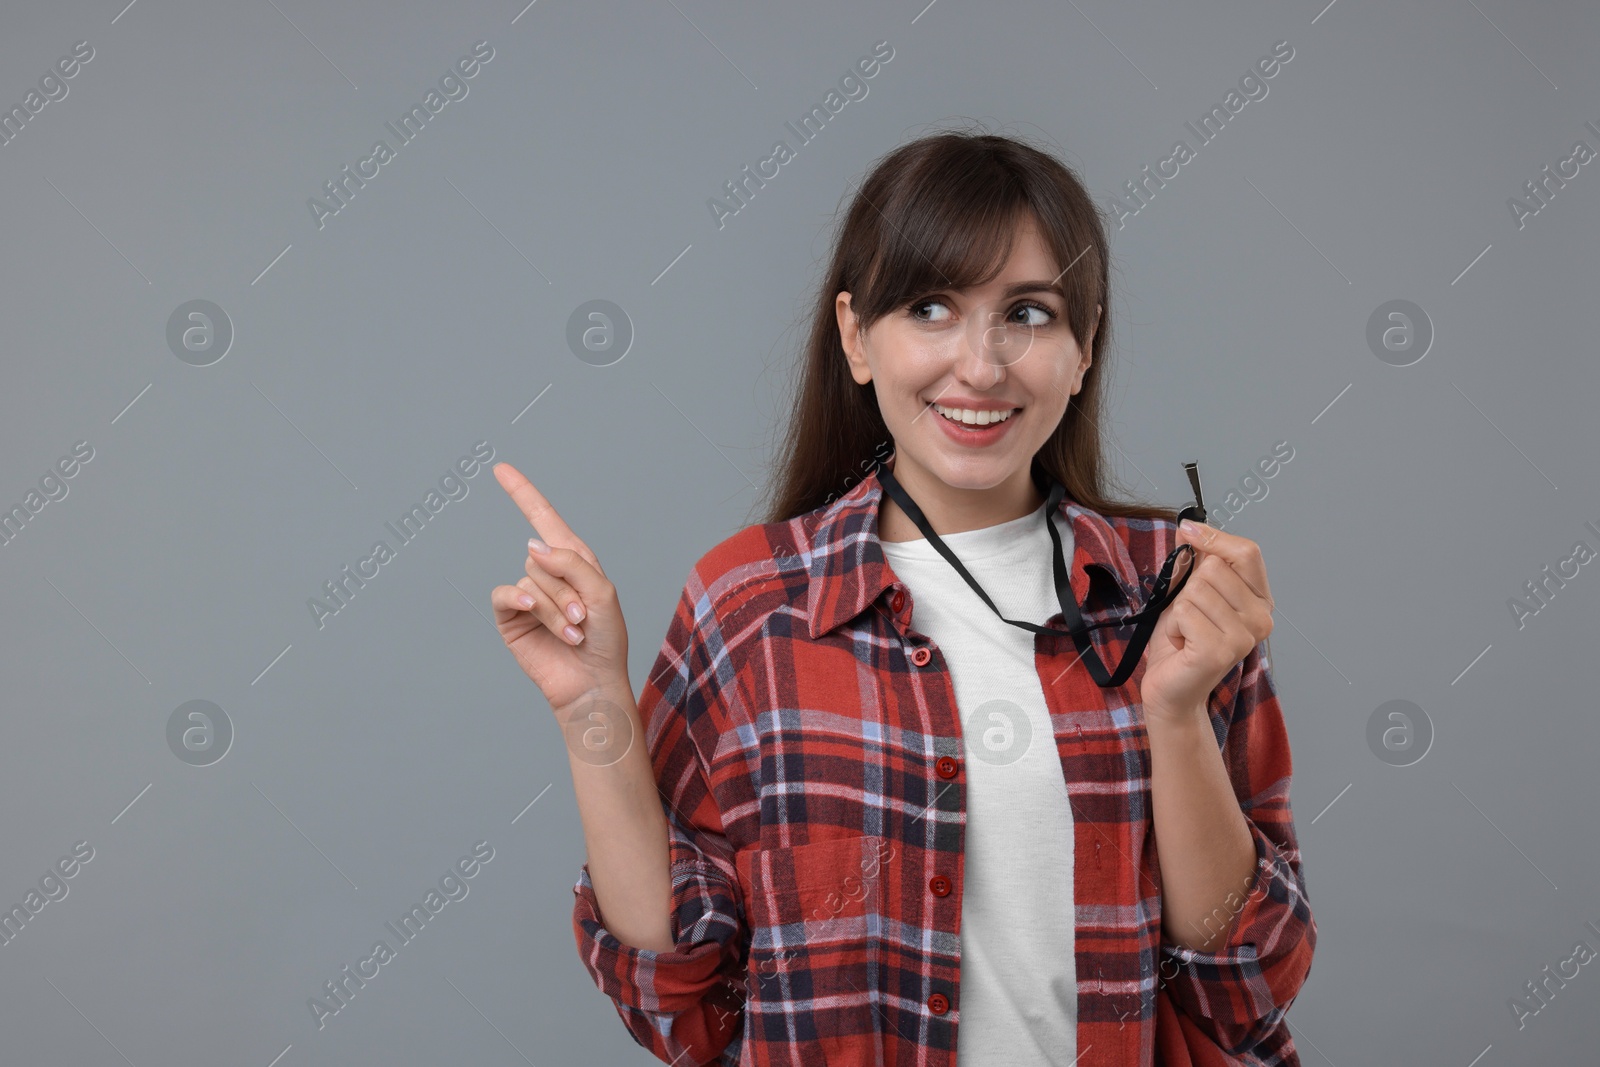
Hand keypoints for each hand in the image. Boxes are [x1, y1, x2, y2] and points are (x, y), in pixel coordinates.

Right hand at [489, 462, 629, 711]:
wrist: (592, 683)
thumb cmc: (606, 640)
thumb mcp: (601, 593)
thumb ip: (570, 562)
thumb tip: (530, 546)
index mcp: (574, 560)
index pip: (544, 519)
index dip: (523, 493)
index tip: (501, 468)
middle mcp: (549, 574)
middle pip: (542, 557)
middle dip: (566, 590)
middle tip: (584, 619)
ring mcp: (527, 595)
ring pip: (530, 579)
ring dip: (555, 608)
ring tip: (574, 632)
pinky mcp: (511, 618)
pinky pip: (507, 595)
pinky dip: (523, 603)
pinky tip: (534, 616)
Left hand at [1139, 520, 1274, 724]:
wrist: (1172, 690)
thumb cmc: (1182, 643)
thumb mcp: (1187, 594)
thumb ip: (1192, 562)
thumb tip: (1189, 527)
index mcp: (1259, 601)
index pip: (1247, 552)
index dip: (1215, 537)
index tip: (1189, 531)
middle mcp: (1261, 618)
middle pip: (1215, 567)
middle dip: (1189, 587)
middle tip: (1190, 616)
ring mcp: (1244, 636)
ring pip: (1196, 589)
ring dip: (1178, 609)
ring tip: (1186, 632)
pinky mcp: (1220, 650)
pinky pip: (1184, 611)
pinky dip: (1173, 625)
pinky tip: (1182, 644)